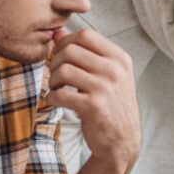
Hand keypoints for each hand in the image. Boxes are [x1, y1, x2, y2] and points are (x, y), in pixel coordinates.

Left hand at [47, 29, 140, 173]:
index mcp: (120, 58)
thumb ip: (85, 53)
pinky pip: (60, 93)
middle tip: (56, 76)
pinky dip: (51, 97)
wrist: (121, 142)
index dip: (65, 42)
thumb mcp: (106, 75)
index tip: (61, 57)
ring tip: (56, 89)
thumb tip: (58, 31)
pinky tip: (56, 102)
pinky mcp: (94, 107)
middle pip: (70, 50)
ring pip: (63, 70)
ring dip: (52, 80)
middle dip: (55, 61)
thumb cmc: (111, 105)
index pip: (85, 35)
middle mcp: (115, 70)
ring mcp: (106, 88)